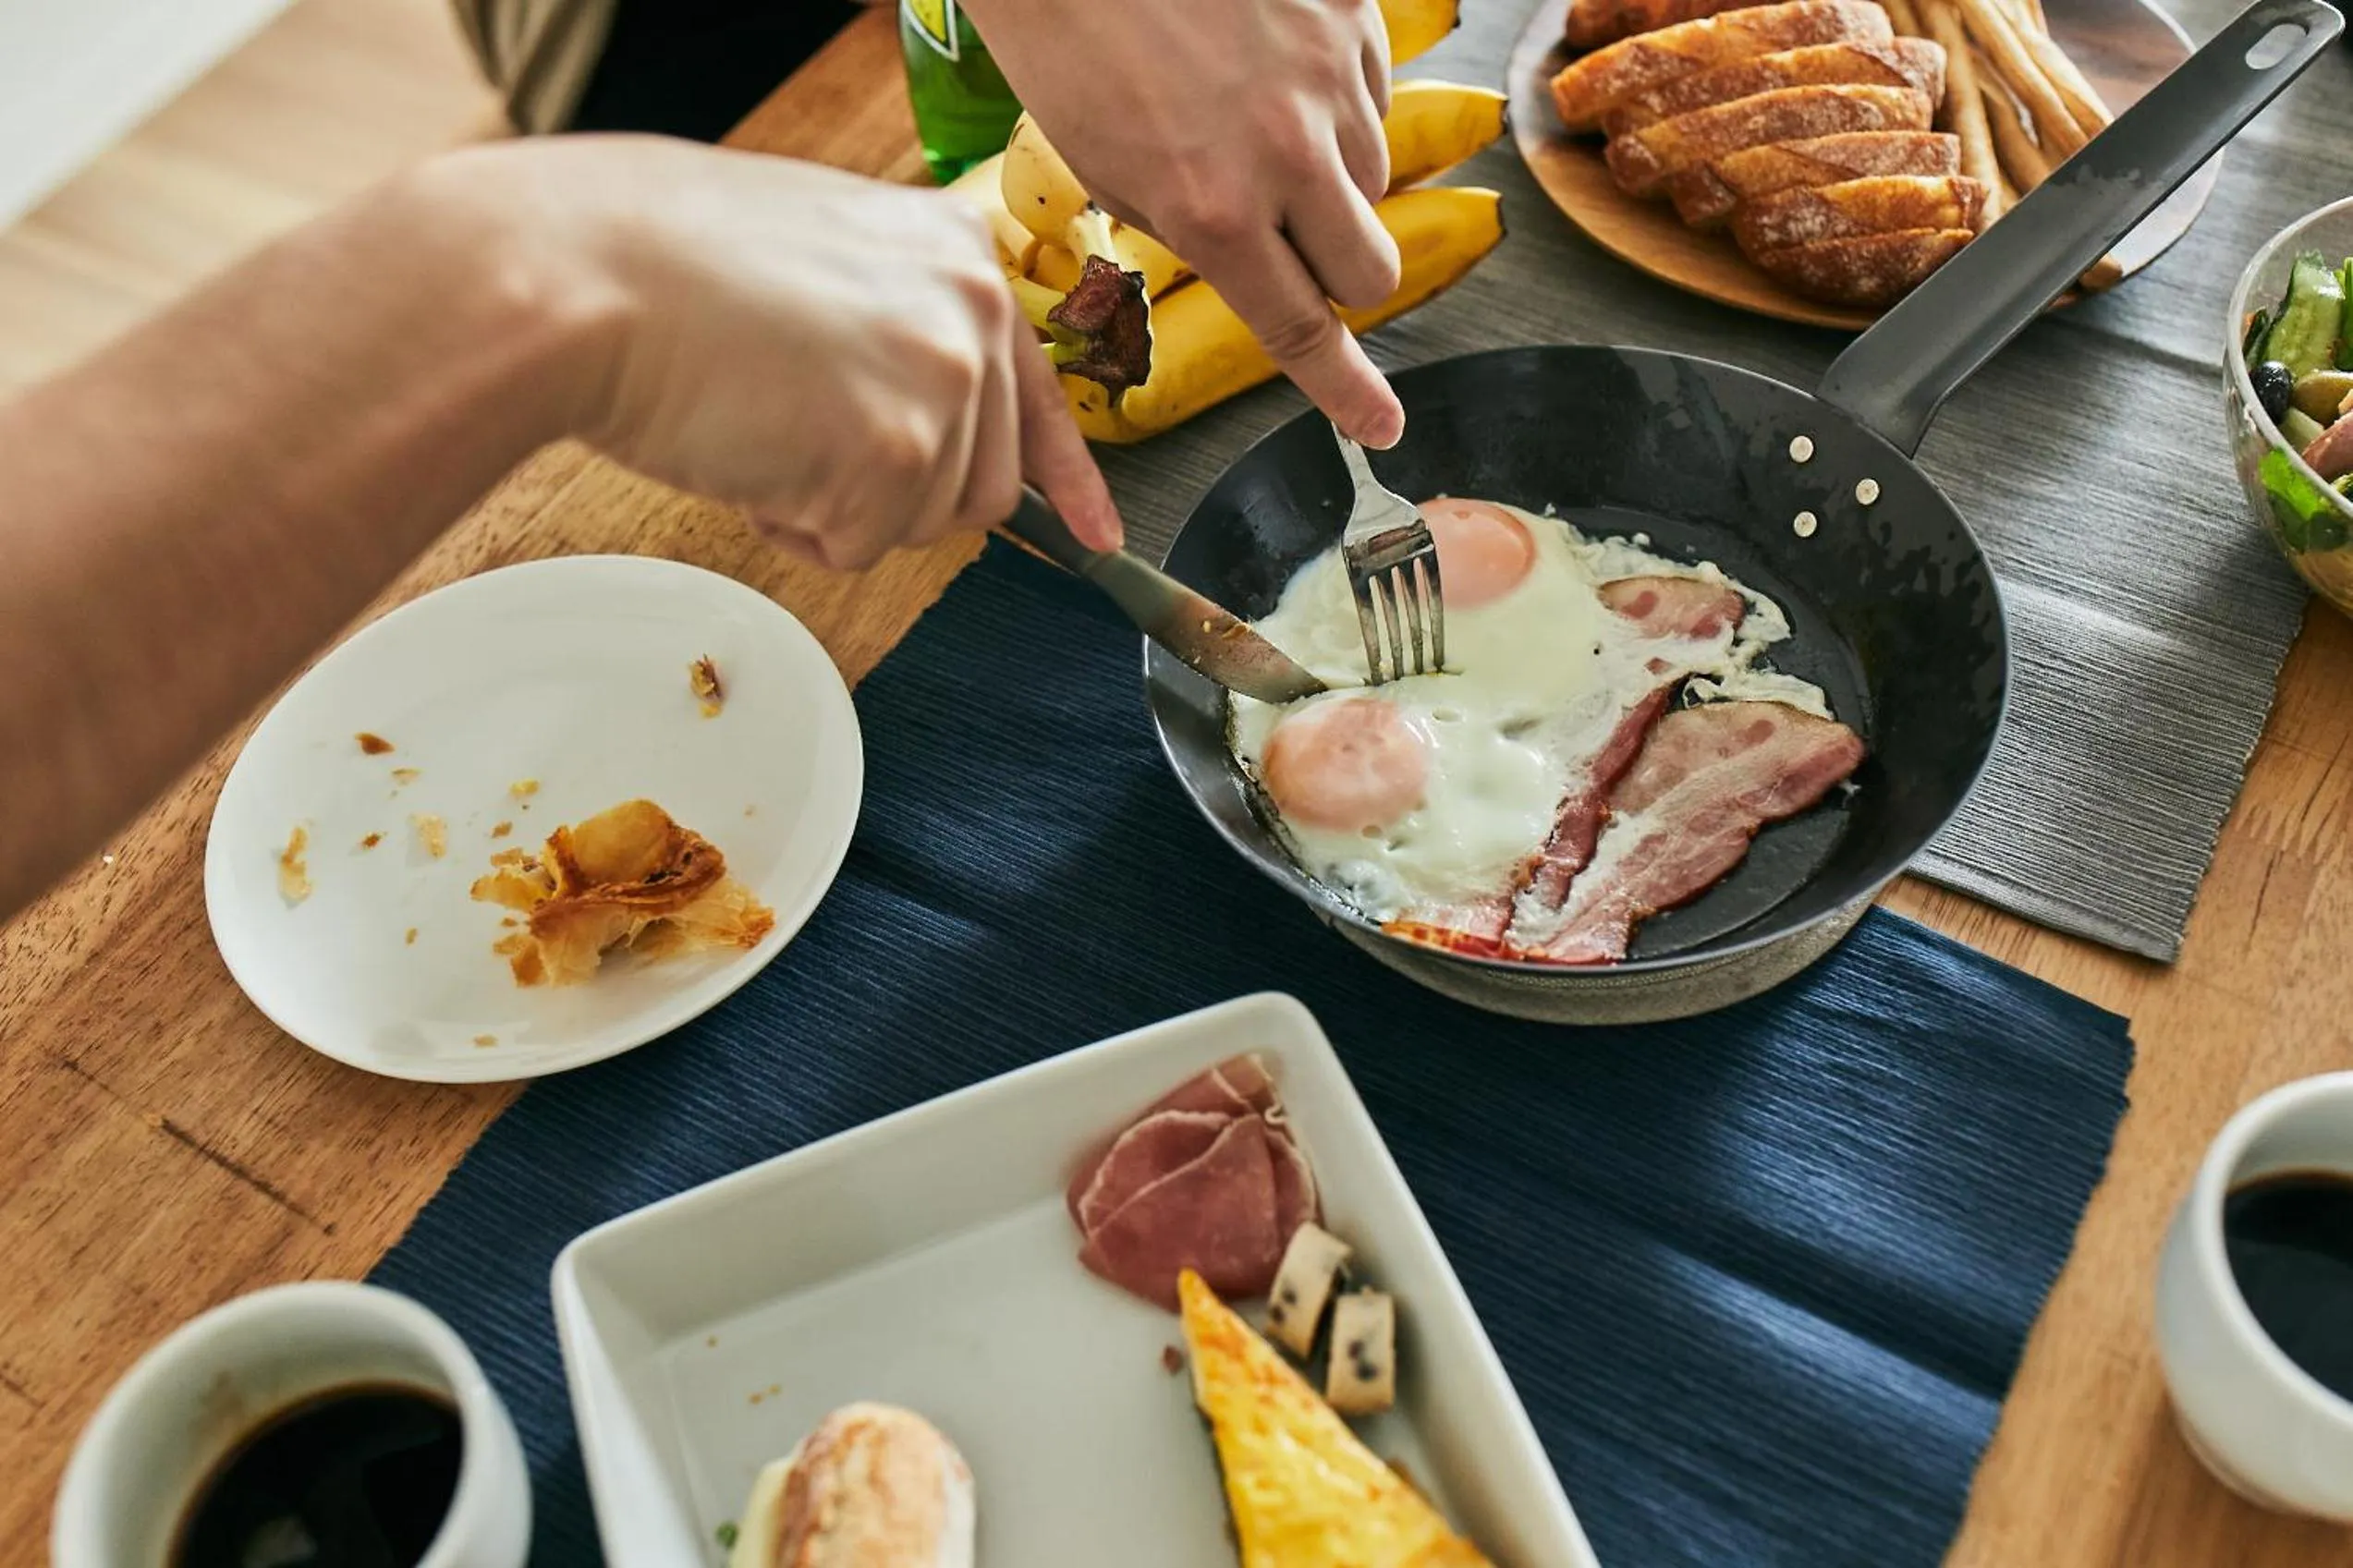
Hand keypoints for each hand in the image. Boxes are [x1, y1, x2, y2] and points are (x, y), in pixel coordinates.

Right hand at [442, 136, 1120, 567]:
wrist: (583, 276)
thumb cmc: (664, 267)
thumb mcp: (825, 264)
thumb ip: (901, 328)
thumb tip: (940, 421)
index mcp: (958, 250)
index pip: (1040, 391)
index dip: (1068, 478)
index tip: (1100, 537)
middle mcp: (972, 308)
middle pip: (984, 482)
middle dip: (895, 490)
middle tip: (797, 429)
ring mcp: (944, 381)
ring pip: (927, 522)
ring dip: (841, 506)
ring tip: (761, 423)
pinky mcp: (899, 455)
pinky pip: (862, 546)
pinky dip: (798, 526)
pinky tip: (747, 451)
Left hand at [970, 0, 1406, 446]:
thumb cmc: (1068, 36)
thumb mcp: (1106, 167)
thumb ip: (1194, 230)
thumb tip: (1259, 266)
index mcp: (1212, 211)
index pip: (1302, 330)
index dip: (1346, 390)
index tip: (1381, 427)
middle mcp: (1286, 153)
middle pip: (1370, 273)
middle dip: (1341, 275)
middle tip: (1296, 243)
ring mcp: (1330, 76)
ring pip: (1374, 179)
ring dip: (1331, 175)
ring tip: (1253, 117)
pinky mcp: (1351, 10)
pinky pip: (1374, 88)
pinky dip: (1335, 92)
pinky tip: (1270, 59)